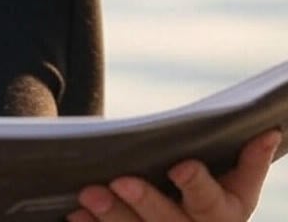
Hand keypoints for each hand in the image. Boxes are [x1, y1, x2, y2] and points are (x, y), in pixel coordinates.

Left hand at [67, 130, 282, 221]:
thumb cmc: (213, 200)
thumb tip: (269, 132)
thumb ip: (250, 162)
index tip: (178, 166)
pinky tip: (76, 216)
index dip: (197, 183)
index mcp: (226, 216)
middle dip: (145, 201)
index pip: (212, 201)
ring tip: (87, 193)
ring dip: (112, 216)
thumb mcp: (235, 187)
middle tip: (118, 179)